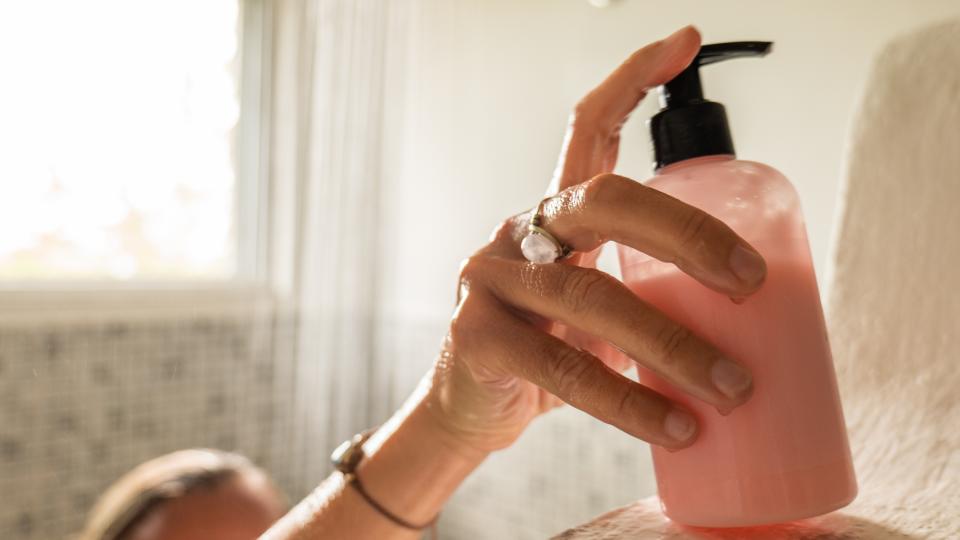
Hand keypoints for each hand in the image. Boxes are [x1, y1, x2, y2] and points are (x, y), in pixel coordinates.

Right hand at [423, 25, 765, 454]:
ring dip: (672, 342)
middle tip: (751, 281)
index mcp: (555, 216)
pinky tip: (674, 426)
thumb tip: (759, 321)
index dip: (632, 80)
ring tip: (732, 386)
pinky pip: (563, 367)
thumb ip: (645, 294)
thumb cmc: (550, 352)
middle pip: (603, 199)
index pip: (586, 127)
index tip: (686, 44)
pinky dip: (628, 400)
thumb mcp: (595, 309)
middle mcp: (520, 231)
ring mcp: (491, 278)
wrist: (469, 409)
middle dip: (686, 232)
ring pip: (590, 295)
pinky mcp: (478, 336)